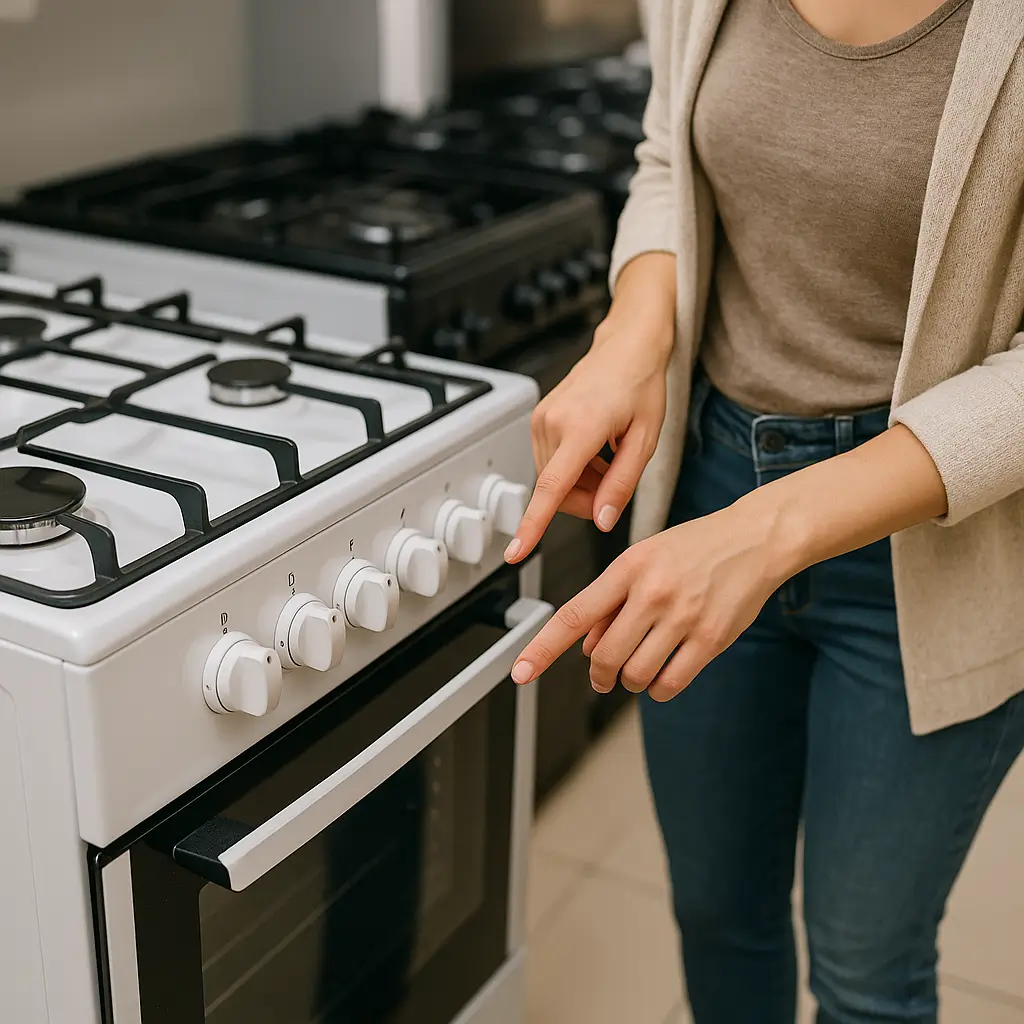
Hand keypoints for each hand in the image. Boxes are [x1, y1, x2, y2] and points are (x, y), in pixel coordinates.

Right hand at [504, 252, 675, 563]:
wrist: (628, 346)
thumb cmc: (642, 386)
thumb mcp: (645, 440)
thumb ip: (621, 484)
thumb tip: (603, 520)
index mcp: (581, 429)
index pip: (551, 489)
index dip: (533, 526)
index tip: (516, 551)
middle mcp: (553, 423)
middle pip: (557, 492)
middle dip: (586, 501)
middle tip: (615, 488)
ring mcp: (541, 420)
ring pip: (553, 481)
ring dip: (581, 485)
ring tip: (609, 462)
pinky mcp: (538, 419)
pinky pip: (550, 462)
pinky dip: (573, 469)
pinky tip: (596, 452)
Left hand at [511, 495, 794, 700]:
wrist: (755, 538)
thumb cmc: (696, 547)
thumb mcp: (644, 559)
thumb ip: (612, 601)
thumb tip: (585, 647)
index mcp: (628, 568)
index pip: (574, 615)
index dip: (542, 648)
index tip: (521, 671)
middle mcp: (652, 592)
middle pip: (605, 657)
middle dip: (599, 675)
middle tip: (604, 675)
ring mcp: (683, 617)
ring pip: (636, 675)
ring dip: (631, 681)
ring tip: (640, 666)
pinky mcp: (711, 638)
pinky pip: (670, 684)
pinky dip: (660, 688)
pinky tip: (664, 673)